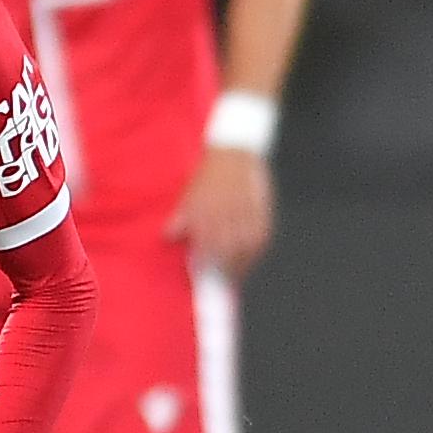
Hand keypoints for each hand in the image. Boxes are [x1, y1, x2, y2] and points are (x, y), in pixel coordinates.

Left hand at [166, 146, 273, 277]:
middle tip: (218, 281)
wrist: (235, 151)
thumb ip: (181, 215)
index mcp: (208, 205)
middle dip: (222, 268)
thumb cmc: (208, 174)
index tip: (200, 274)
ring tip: (233, 276)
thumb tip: (168, 235)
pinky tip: (249, 260)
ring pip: (246, 246)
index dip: (204, 261)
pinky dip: (255, 252)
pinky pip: (262, 237)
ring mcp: (248, 211)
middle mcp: (229, 210)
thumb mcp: (189, 191)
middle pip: (227, 248)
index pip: (206, 241)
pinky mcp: (263, 210)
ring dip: (240, 264)